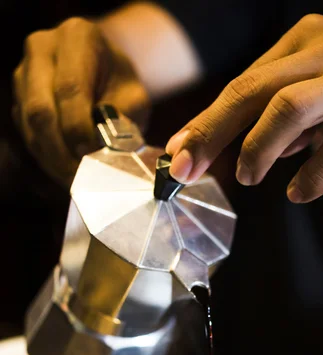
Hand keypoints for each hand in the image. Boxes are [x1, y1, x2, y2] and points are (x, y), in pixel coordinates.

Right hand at [12, 17, 148, 186]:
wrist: (104, 72)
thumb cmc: (121, 84)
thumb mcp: (135, 96)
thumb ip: (126, 117)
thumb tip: (111, 149)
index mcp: (76, 38)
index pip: (70, 88)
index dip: (78, 128)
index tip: (92, 155)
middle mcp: (42, 50)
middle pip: (41, 109)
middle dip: (62, 151)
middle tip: (82, 177)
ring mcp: (25, 74)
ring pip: (30, 126)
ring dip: (53, 160)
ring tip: (76, 180)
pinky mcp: (19, 100)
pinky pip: (28, 134)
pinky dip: (47, 158)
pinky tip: (66, 172)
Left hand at [166, 14, 322, 202]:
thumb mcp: (320, 85)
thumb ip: (278, 110)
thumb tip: (228, 148)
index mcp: (307, 38)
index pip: (244, 82)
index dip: (206, 121)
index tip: (178, 153)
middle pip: (255, 90)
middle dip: (212, 131)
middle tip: (187, 168)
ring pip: (291, 108)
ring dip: (257, 147)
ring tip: (247, 176)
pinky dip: (312, 177)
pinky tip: (298, 193)